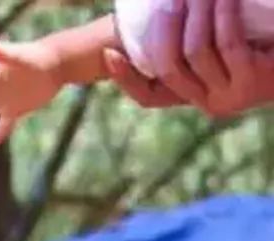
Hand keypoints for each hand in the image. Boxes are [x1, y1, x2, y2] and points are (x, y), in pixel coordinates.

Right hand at [104, 0, 273, 113]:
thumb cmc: (264, 47)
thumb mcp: (225, 50)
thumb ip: (197, 45)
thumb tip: (159, 21)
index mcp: (197, 99)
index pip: (150, 98)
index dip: (126, 79)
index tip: (108, 54)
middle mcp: (209, 104)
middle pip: (170, 68)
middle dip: (165, 27)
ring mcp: (230, 96)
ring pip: (197, 50)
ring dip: (197, 11)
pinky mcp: (252, 80)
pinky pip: (228, 42)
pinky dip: (223, 13)